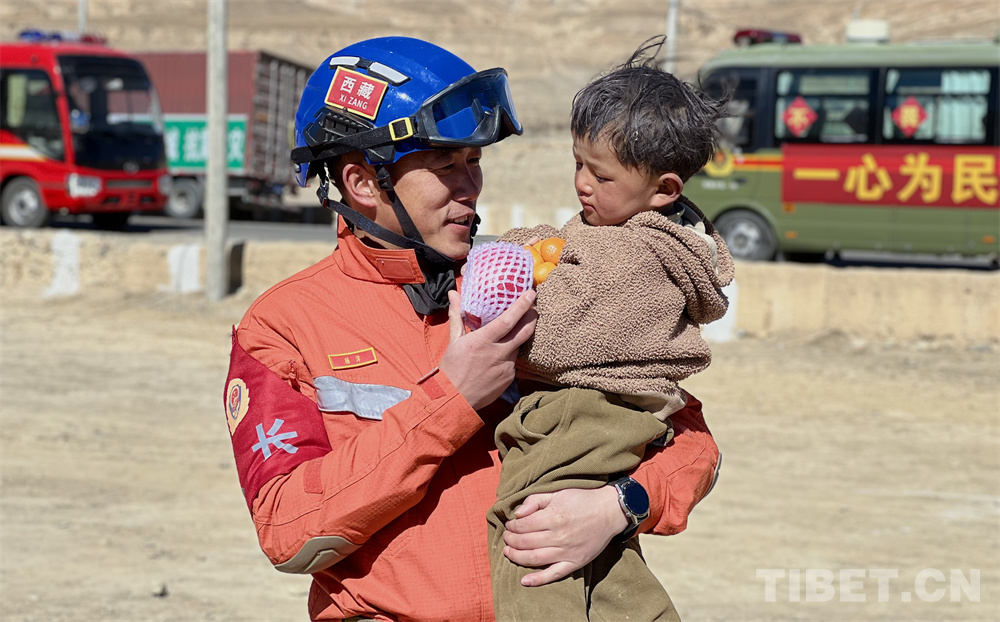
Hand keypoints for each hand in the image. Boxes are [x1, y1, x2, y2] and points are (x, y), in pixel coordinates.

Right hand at [439, 289, 536, 409]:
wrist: (454, 399)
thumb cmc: (451, 369)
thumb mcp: (454, 340)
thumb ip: (457, 315)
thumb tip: (453, 293)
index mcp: (483, 341)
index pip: (508, 320)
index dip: (522, 306)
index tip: (531, 293)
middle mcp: (498, 353)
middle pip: (524, 332)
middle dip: (532, 317)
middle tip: (535, 306)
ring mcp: (506, 367)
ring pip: (518, 346)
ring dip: (518, 337)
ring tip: (514, 330)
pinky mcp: (510, 379)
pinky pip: (514, 362)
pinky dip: (510, 355)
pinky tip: (500, 355)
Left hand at [501, 486, 627, 586]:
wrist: (610, 511)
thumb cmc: (583, 499)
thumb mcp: (557, 493)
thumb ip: (535, 500)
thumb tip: (517, 514)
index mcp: (553, 516)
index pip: (523, 525)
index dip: (512, 526)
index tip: (509, 525)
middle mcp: (559, 536)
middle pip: (525, 542)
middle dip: (510, 541)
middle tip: (506, 538)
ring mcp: (567, 552)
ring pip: (534, 559)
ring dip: (516, 557)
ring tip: (508, 552)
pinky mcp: (575, 563)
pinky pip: (554, 574)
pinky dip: (538, 580)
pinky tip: (524, 581)